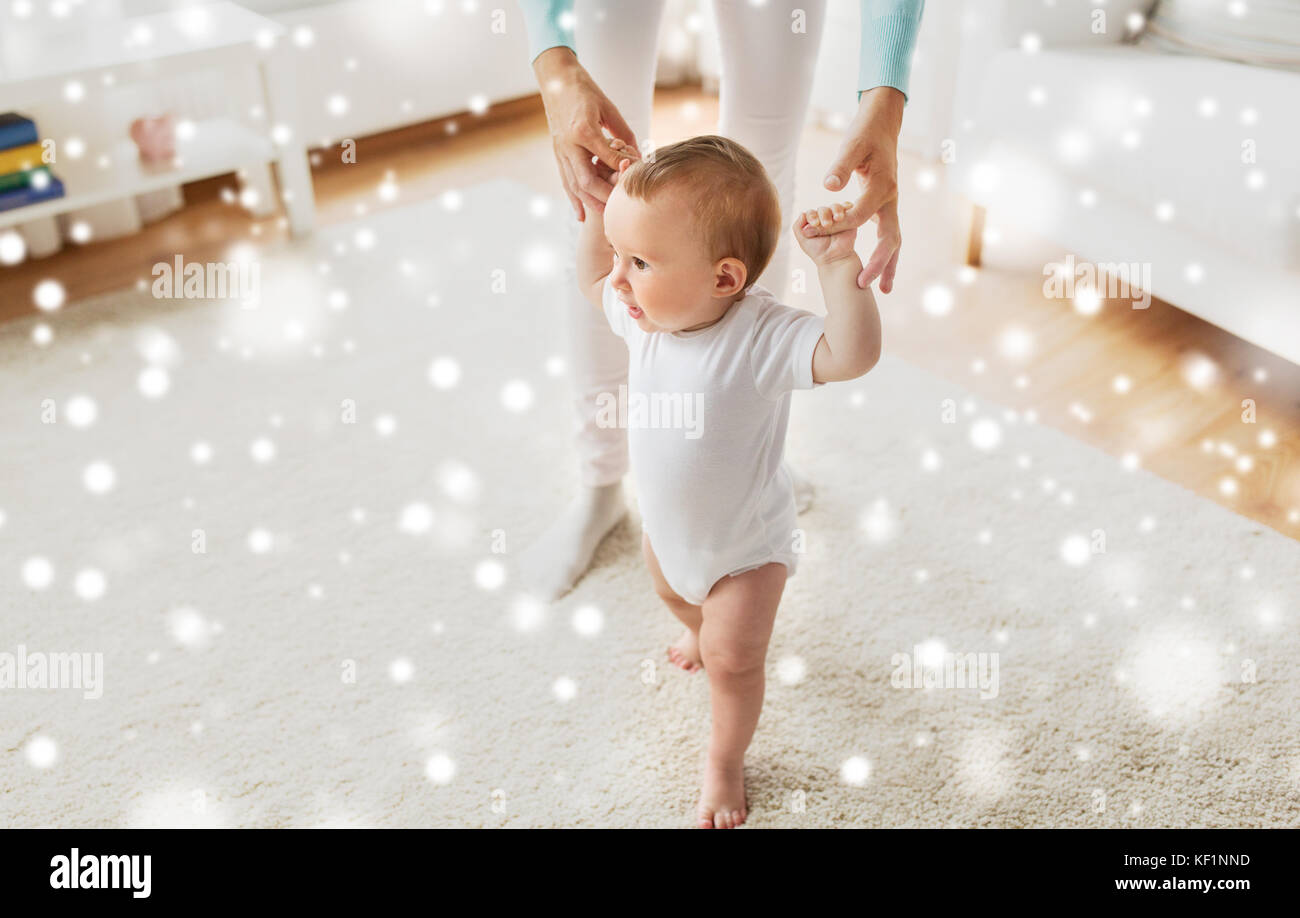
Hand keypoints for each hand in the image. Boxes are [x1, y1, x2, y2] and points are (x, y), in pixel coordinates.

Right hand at [534, 48, 640, 221]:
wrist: (555, 78)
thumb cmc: (585, 89)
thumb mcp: (608, 107)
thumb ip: (622, 132)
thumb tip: (637, 154)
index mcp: (583, 130)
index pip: (607, 159)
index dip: (624, 171)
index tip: (638, 180)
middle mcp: (569, 145)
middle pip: (587, 181)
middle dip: (606, 197)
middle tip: (623, 210)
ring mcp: (560, 151)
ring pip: (574, 186)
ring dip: (591, 204)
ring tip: (607, 218)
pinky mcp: (557, 154)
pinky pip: (565, 182)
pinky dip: (574, 200)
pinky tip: (581, 216)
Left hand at [793, 209, 858, 266]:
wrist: (835, 259)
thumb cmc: (818, 251)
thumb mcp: (803, 240)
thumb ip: (797, 227)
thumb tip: (802, 213)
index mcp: (814, 221)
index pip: (811, 213)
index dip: (812, 216)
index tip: (815, 224)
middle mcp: (825, 218)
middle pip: (823, 209)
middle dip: (824, 215)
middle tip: (827, 225)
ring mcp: (836, 218)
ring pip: (835, 207)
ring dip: (836, 210)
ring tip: (837, 219)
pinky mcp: (849, 218)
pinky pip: (848, 207)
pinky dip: (847, 206)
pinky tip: (846, 210)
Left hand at [803, 87, 903, 291]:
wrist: (883, 124)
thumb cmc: (865, 133)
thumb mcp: (852, 145)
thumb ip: (841, 166)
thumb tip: (830, 187)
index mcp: (881, 187)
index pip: (858, 216)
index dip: (837, 226)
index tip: (816, 233)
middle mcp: (890, 199)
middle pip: (889, 238)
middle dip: (879, 263)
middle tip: (864, 284)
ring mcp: (891, 204)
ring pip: (894, 241)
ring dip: (889, 265)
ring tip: (885, 291)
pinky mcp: (886, 206)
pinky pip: (889, 235)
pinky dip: (887, 254)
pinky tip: (881, 270)